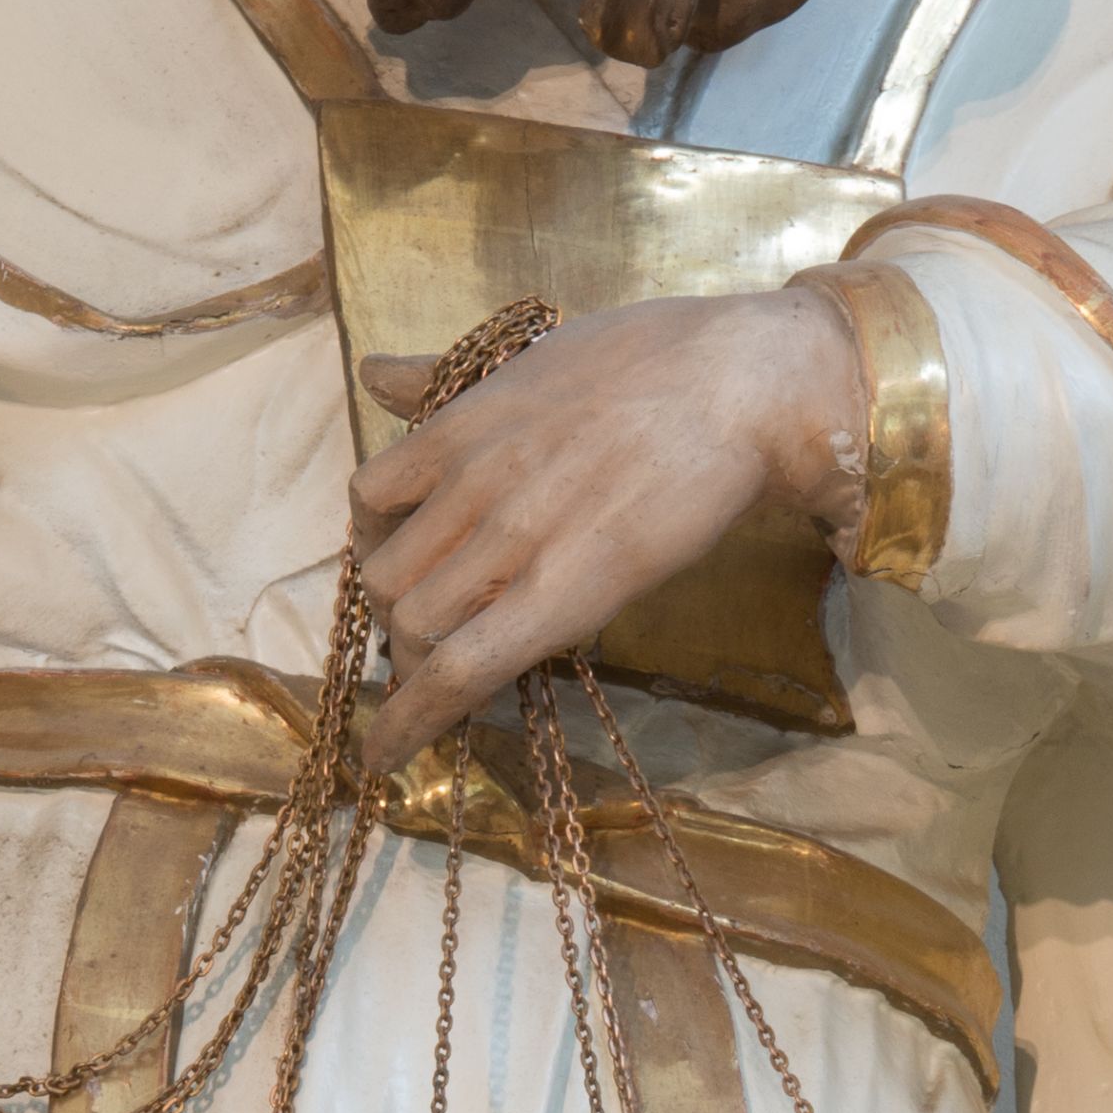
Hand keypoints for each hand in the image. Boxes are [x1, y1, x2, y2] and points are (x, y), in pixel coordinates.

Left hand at [355, 285, 864, 759]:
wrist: (742, 384)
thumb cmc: (657, 363)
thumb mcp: (533, 356)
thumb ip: (445, 377)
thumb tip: (373, 371)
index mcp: (459, 425)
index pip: (369, 499)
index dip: (373, 547)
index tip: (397, 570)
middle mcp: (470, 483)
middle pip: (384, 576)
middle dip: (396, 612)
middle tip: (437, 631)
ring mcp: (512, 541)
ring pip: (412, 626)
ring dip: (417, 660)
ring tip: (447, 673)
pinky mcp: (561, 596)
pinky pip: (457, 670)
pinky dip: (411, 721)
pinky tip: (387, 756)